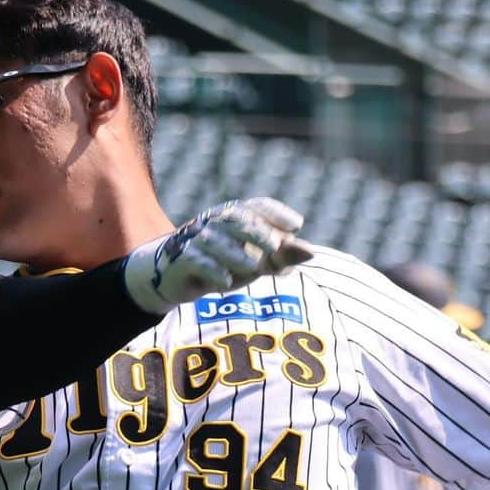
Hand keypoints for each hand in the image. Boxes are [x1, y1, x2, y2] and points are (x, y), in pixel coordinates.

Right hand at [123, 197, 309, 313]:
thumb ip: (283, 256)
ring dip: (235, 252)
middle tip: (276, 245)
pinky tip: (225, 283)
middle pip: (237, 218)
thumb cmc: (223, 263)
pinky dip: (211, 270)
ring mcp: (196, 239)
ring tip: (255, 267)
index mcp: (235, 215)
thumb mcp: (257, 260)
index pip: (257, 206)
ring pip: (215, 239)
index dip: (276, 213)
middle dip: (258, 231)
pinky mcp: (181, 259)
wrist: (176, 276)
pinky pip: (195, 260)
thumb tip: (313, 252)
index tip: (297, 225)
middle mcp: (215, 222)